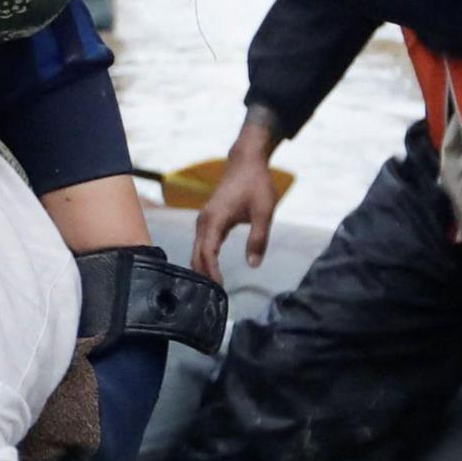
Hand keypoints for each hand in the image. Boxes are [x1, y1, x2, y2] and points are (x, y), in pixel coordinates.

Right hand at [192, 126, 286, 277]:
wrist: (246, 161)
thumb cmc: (256, 184)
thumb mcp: (264, 211)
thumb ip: (259, 239)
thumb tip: (253, 265)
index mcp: (215, 219)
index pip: (208, 253)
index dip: (212, 273)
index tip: (220, 290)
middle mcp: (204, 222)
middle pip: (197, 256)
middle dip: (204, 277)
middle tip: (214, 299)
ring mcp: (203, 221)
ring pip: (197, 251)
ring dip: (202, 270)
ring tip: (212, 291)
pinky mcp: (208, 221)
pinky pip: (202, 245)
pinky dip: (204, 260)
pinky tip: (212, 273)